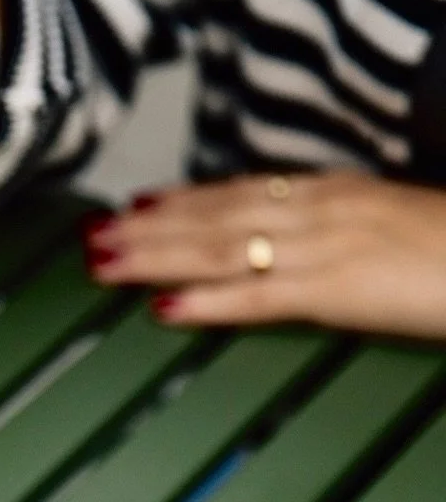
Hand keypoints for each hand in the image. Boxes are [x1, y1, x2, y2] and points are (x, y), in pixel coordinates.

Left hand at [83, 172, 445, 340]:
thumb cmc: (443, 248)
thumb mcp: (377, 226)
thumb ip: (326, 232)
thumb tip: (283, 247)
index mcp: (326, 193)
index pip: (237, 192)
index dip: (180, 200)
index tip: (133, 204)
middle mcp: (314, 210)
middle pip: (214, 217)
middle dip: (148, 229)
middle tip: (92, 237)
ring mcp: (322, 247)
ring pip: (221, 249)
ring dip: (156, 257)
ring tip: (104, 265)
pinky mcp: (335, 288)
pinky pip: (257, 295)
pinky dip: (205, 302)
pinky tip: (163, 309)